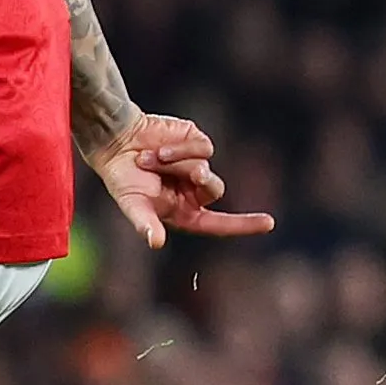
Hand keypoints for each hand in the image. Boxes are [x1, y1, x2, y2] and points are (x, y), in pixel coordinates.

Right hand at [91, 113, 273, 248]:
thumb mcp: (132, 204)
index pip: (219, 223)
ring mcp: (198, 165)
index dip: (244, 224)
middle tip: (189, 174)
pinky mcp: (198, 143)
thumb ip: (145, 223)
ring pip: (206, 167)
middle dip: (200, 181)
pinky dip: (181, 149)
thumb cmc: (122, 178)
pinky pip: (204, 148)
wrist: (116, 141)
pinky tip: (162, 148)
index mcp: (185, 211)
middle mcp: (195, 190)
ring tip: (152, 159)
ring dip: (179, 164)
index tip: (269, 223)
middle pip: (215, 189)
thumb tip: (155, 243)